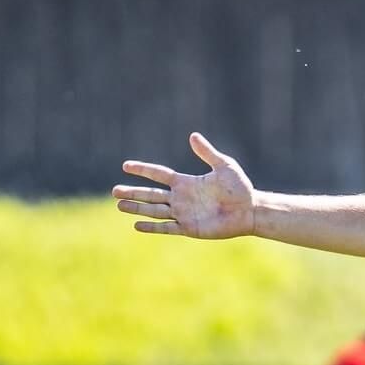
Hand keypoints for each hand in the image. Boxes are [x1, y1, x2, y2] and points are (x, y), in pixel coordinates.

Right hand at [115, 132, 255, 238]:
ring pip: (154, 210)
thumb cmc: (240, 188)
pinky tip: (137, 225)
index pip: (159, 174)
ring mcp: (183, 213)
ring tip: (119, 205)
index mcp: (186, 182)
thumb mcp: (224, 166)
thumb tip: (193, 135)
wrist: (250, 210)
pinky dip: (152, 227)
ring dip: (137, 208)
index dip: (143, 170)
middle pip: (151, 194)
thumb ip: (207, 153)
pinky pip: (167, 228)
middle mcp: (181, 198)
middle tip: (114, 190)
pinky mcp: (189, 228)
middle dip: (133, 192)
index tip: (126, 166)